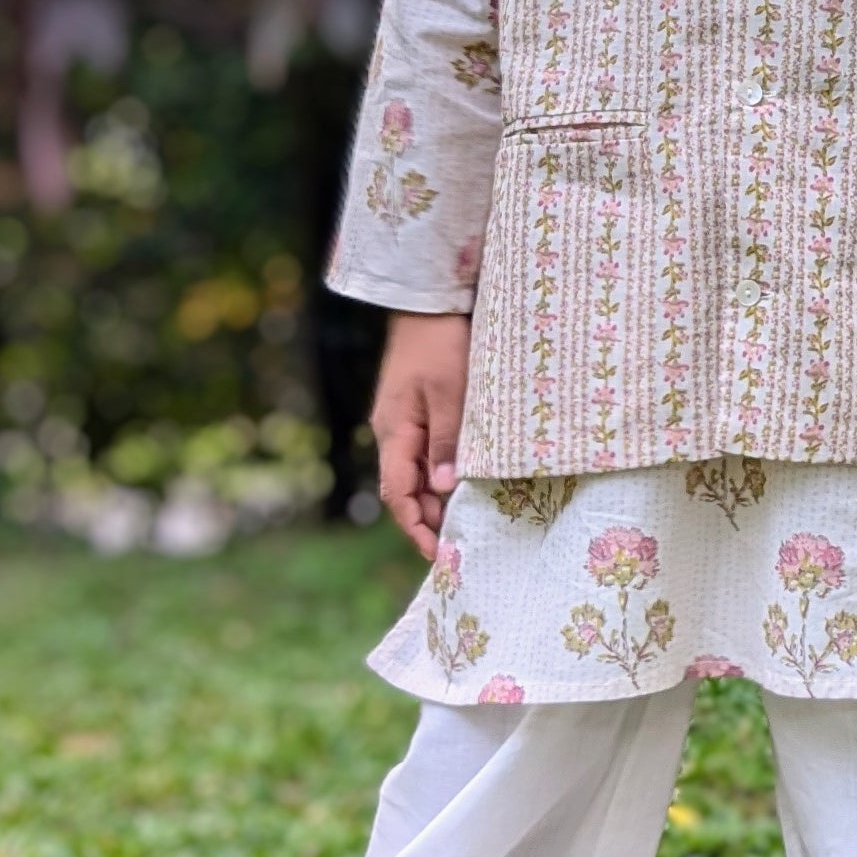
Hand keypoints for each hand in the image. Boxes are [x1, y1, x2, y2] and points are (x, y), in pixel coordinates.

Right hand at [372, 311, 471, 558]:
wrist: (428, 304)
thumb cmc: (440, 345)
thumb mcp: (449, 394)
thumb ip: (446, 441)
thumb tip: (441, 489)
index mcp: (395, 432)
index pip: (398, 493)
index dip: (415, 526)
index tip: (436, 553)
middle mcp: (392, 433)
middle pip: (404, 489)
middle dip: (427, 520)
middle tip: (457, 545)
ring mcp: (402, 423)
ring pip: (414, 474)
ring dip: (434, 499)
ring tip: (463, 522)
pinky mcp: (415, 413)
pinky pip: (422, 454)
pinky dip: (437, 475)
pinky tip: (459, 484)